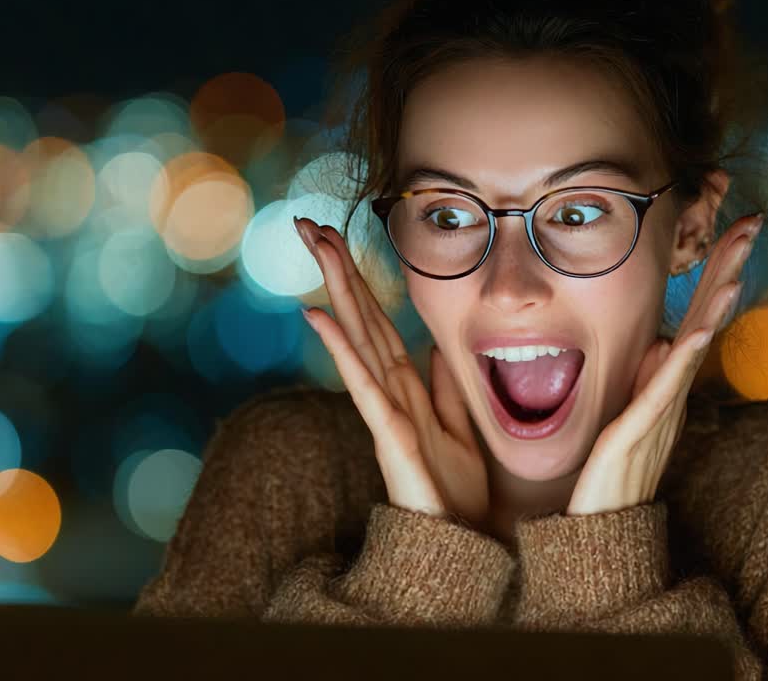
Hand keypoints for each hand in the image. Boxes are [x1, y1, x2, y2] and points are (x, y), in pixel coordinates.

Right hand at [293, 216, 489, 530]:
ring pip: (356, 337)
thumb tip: (435, 348)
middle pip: (359, 318)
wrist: (458, 544)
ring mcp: (383, 409)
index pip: (378, 323)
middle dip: (337, 269)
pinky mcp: (386, 433)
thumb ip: (446, 388)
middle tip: (307, 223)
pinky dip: (340, 348)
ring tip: (315, 246)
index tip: (340, 241)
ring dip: (336, 290)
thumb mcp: (460, 429)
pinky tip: (317, 316)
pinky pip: (361, 383)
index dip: (360, 282)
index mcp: (407, 387)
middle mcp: (388, 391)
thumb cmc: (455, 493)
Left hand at [566, 213, 763, 515]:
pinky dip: (681, 361)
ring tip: (733, 267)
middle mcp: (672, 395)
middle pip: (705, 320)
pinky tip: (694, 332)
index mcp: (668, 385)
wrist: (602, 535)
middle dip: (726, 270)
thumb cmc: (613, 478)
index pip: (697, 316)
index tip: (731, 230)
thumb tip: (661, 341)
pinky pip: (663, 393)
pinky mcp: (637, 435)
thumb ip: (647, 379)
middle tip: (749, 223)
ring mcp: (659, 414)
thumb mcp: (629, 415)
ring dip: (712, 306)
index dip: (715, 274)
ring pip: (692, 349)